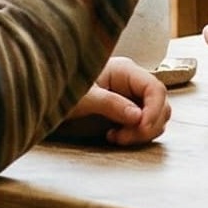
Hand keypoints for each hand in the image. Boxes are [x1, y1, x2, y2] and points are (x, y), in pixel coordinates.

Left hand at [49, 56, 170, 146]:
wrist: (47, 96)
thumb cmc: (62, 89)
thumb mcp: (84, 98)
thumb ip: (111, 104)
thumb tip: (138, 117)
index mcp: (125, 71)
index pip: (155, 88)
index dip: (154, 110)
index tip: (142, 128)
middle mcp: (132, 83)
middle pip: (161, 104)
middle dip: (147, 125)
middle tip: (122, 137)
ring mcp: (131, 97)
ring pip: (155, 117)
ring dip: (141, 132)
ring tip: (115, 137)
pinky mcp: (126, 111)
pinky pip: (144, 125)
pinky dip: (135, 135)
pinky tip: (114, 136)